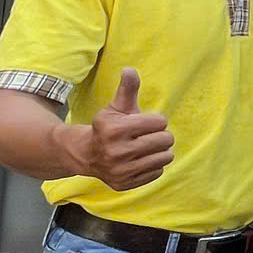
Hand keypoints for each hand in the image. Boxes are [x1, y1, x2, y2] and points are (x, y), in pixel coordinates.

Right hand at [75, 69, 173, 190]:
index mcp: (114, 130)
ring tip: (146, 147)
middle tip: (147, 136)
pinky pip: (158, 172)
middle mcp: (117, 152)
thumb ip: (127, 89)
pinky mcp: (126, 184)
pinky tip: (140, 160)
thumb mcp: (115, 107)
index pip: (160, 122)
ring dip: (160, 150)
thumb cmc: (107, 127)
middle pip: (165, 140)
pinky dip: (153, 164)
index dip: (155, 120)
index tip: (143, 123)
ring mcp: (121, 171)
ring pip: (165, 157)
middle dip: (160, 135)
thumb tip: (130, 69)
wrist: (87, 155)